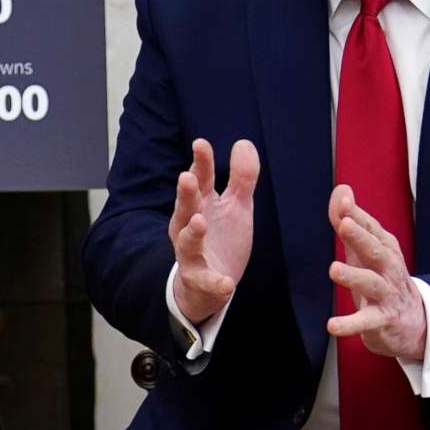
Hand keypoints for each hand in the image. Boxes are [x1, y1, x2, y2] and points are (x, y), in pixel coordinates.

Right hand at [169, 138, 258, 325]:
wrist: (207, 286)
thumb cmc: (220, 239)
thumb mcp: (236, 206)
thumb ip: (241, 177)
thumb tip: (243, 142)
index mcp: (201, 205)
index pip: (200, 180)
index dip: (201, 162)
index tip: (201, 144)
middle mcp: (189, 227)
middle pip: (185, 207)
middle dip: (186, 194)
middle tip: (187, 177)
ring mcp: (192, 254)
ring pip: (186, 243)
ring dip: (191, 232)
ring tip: (200, 222)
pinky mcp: (199, 280)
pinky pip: (205, 281)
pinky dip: (214, 282)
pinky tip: (226, 283)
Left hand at [325, 184, 427, 360]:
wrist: (413, 322)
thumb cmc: (382, 278)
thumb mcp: (365, 250)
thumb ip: (349, 221)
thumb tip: (341, 190)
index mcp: (384, 248)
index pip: (371, 228)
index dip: (357, 215)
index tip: (343, 201)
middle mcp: (388, 268)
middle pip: (376, 250)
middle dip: (361, 237)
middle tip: (344, 225)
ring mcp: (387, 294)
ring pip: (372, 284)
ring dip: (354, 276)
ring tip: (335, 269)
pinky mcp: (382, 320)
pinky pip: (366, 322)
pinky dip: (350, 325)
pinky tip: (332, 325)